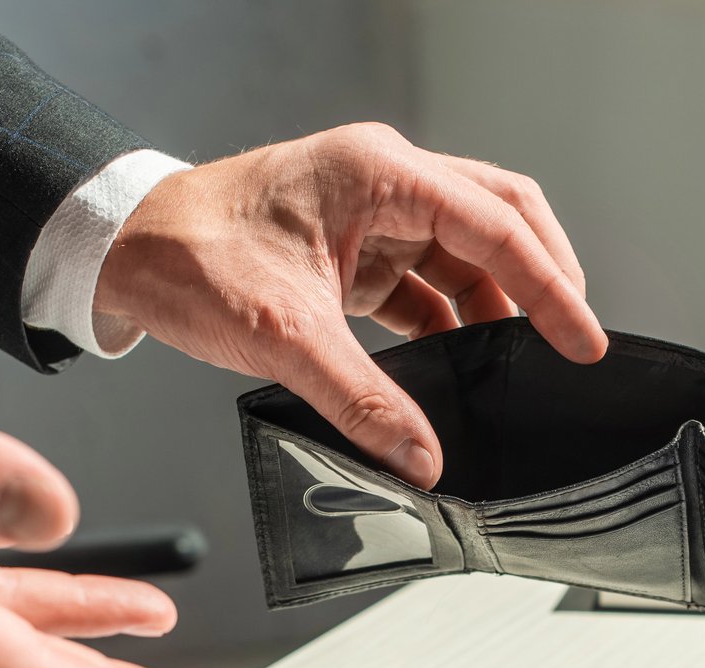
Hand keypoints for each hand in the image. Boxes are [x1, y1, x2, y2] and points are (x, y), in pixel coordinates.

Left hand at [94, 122, 607, 487]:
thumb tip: (422, 458)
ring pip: (467, 253)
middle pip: (500, 220)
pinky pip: (427, 283)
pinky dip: (451, 323)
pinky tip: (460, 366)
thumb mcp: (284, 335)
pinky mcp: (355, 250)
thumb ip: (363, 401)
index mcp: (377, 173)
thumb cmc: (187, 256)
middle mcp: (384, 181)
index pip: (496, 225)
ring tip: (515, 366)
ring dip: (496, 307)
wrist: (123, 250)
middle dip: (541, 279)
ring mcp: (371, 213)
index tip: (581, 339)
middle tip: (569, 343)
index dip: (550, 285)